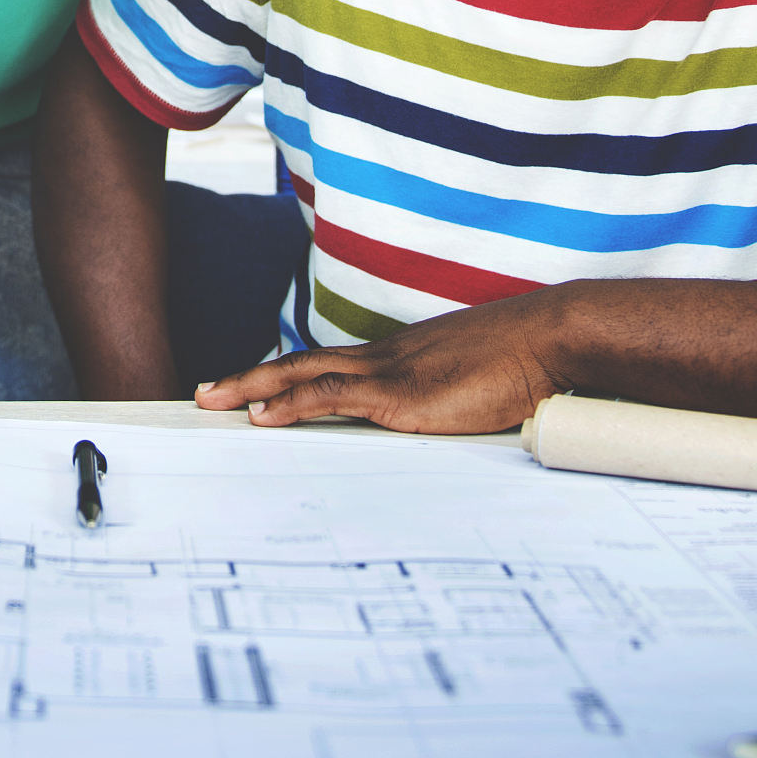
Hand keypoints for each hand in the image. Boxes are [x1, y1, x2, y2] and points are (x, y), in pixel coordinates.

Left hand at [194, 290, 576, 434]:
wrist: (549, 337)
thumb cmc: (525, 362)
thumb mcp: (477, 382)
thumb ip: (452, 398)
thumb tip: (446, 419)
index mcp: (398, 357)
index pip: (328, 366)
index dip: (286, 378)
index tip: (252, 389)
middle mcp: (383, 358)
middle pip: (300, 364)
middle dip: (249, 378)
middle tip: (207, 392)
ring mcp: (389, 373)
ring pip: (302, 376)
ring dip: (252, 388)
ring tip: (214, 401)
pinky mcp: (400, 395)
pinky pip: (330, 398)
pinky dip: (290, 405)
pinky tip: (262, 417)